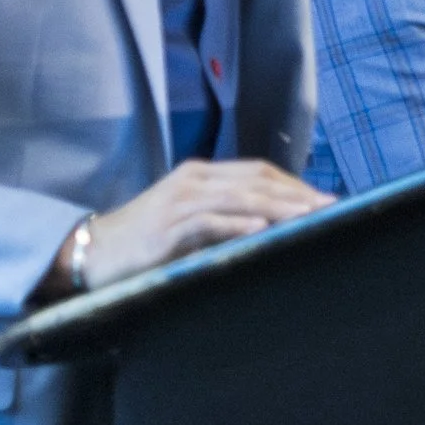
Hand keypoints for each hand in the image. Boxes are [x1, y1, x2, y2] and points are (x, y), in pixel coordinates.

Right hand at [38, 160, 333, 298]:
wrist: (92, 252)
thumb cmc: (146, 240)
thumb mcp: (189, 220)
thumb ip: (225, 216)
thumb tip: (272, 225)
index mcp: (201, 175)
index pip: (257, 172)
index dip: (293, 183)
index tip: (324, 198)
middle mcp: (192, 181)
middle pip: (255, 180)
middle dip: (296, 192)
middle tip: (331, 205)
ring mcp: (178, 202)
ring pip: (238, 197)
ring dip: (278, 205)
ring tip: (309, 214)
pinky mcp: (167, 228)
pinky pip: (208, 222)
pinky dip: (237, 223)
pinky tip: (262, 228)